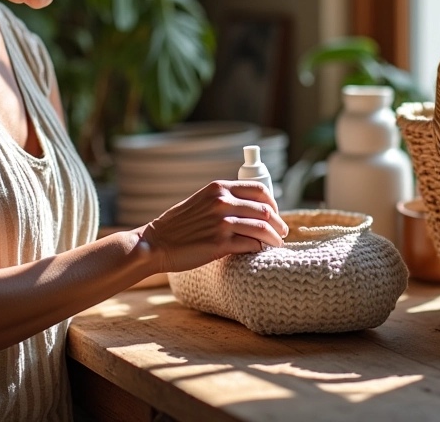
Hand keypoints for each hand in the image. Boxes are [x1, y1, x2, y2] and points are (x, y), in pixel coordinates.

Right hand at [140, 180, 288, 272]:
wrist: (157, 242)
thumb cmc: (179, 225)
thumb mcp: (202, 201)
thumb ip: (223, 200)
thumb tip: (252, 208)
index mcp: (218, 188)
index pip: (259, 189)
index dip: (273, 203)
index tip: (275, 214)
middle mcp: (221, 201)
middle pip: (265, 210)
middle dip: (278, 223)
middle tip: (282, 232)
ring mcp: (221, 222)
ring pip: (262, 228)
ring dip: (275, 238)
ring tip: (277, 243)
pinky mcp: (219, 244)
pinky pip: (251, 245)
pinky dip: (260, 249)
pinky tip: (260, 251)